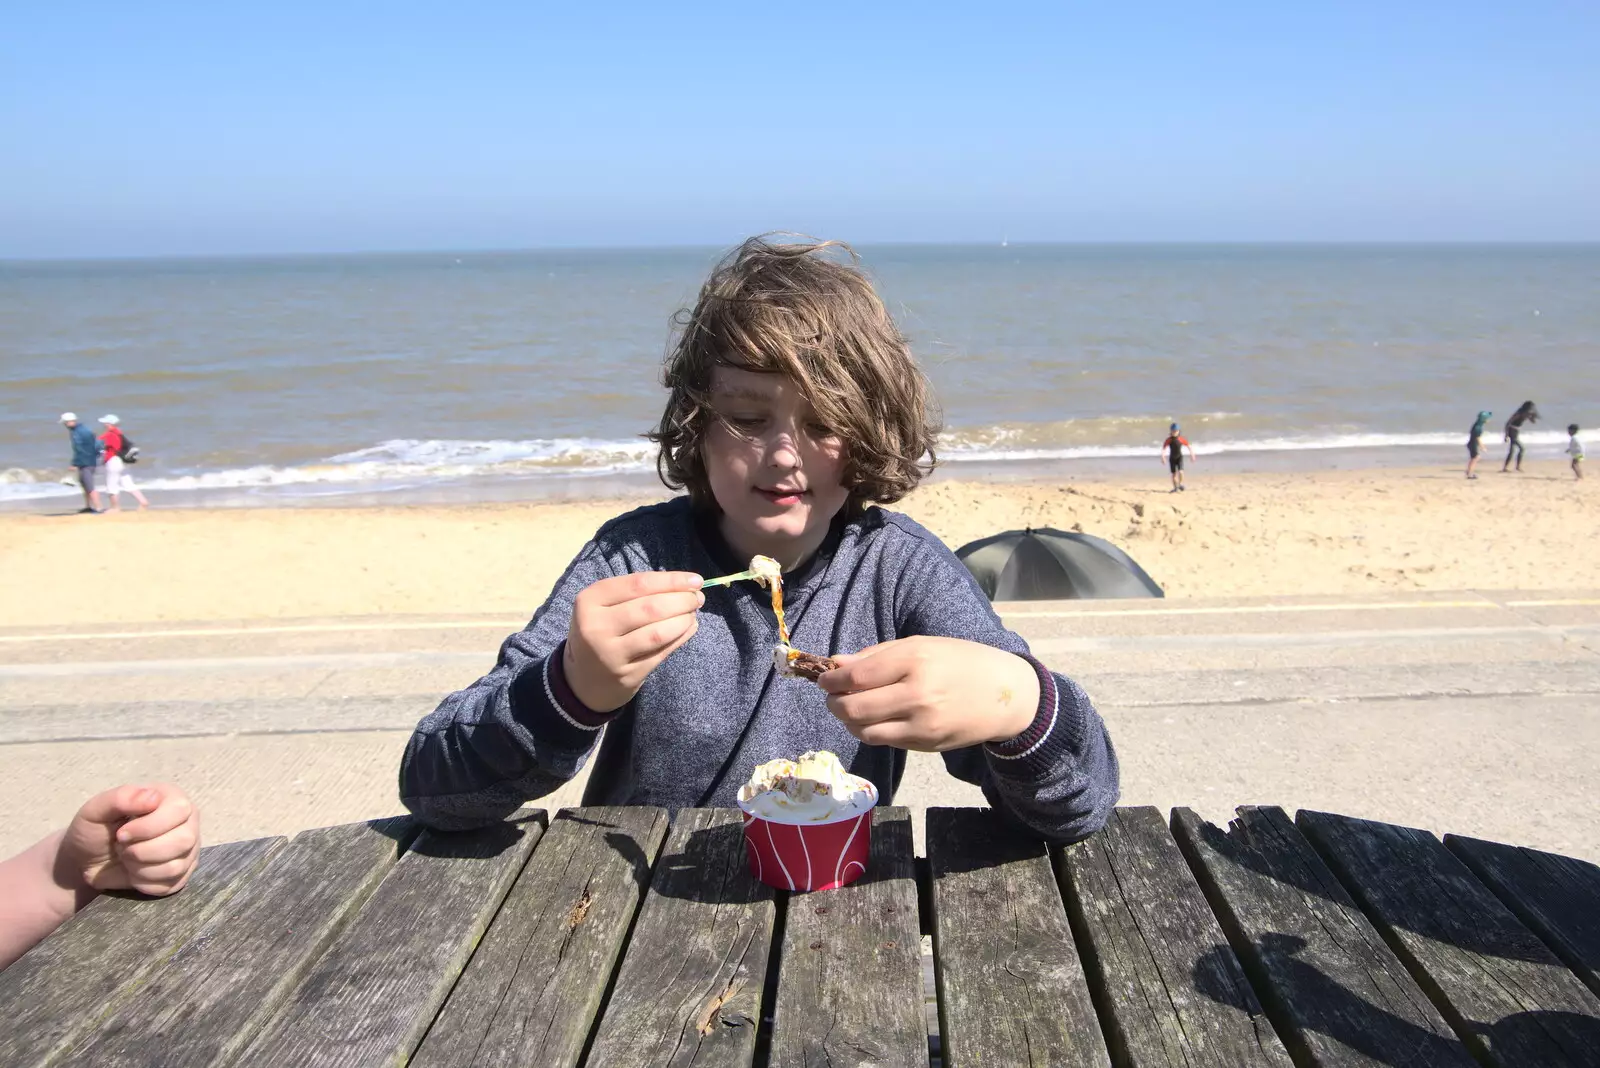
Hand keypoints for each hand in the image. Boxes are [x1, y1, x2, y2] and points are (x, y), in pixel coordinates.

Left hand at [58, 784, 199, 896]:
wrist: (88, 861)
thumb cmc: (94, 830)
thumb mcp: (96, 809)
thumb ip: (121, 797)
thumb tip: (154, 797)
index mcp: (171, 798)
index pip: (179, 811)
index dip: (148, 827)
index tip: (121, 834)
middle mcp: (187, 822)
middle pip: (183, 840)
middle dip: (142, 850)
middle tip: (122, 847)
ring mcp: (188, 850)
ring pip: (176, 866)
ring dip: (140, 867)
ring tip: (127, 858)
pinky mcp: (181, 874)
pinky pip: (171, 885)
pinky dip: (144, 882)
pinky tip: (133, 872)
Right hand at [564, 571, 702, 711]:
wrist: (581, 680)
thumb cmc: (600, 632)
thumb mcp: (603, 607)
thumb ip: (636, 593)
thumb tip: (684, 585)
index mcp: (589, 601)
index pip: (638, 584)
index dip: (671, 580)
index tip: (695, 580)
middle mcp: (596, 627)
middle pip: (650, 608)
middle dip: (682, 600)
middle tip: (697, 598)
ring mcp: (610, 654)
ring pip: (658, 633)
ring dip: (683, 620)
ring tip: (692, 613)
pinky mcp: (626, 675)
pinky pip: (661, 653)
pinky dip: (680, 637)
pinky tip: (689, 628)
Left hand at [819, 636, 1038, 751]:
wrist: (1006, 696)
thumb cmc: (962, 661)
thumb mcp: (922, 645)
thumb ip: (877, 655)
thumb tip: (837, 664)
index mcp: (915, 660)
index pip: (857, 676)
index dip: (832, 680)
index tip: (824, 679)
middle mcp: (916, 695)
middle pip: (854, 707)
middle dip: (833, 703)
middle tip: (831, 696)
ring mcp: (921, 725)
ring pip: (864, 730)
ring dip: (847, 720)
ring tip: (848, 708)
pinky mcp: (925, 745)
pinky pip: (883, 741)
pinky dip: (869, 730)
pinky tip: (871, 718)